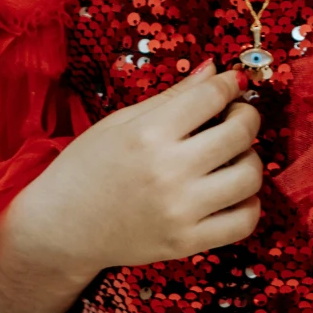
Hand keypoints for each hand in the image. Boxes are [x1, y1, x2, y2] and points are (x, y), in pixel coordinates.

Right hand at [0, 66, 263, 312]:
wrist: (61, 229)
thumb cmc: (85, 167)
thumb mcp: (120, 122)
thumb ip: (172, 96)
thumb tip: (214, 69)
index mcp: (149, 135)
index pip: (211, 97)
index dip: (229, 84)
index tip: (231, 84)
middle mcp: (169, 172)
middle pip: (240, 134)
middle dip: (247, 116)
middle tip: (237, 115)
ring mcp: (181, 212)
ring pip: (250, 177)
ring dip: (251, 158)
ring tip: (233, 155)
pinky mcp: (186, 243)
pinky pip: (244, 222)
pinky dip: (249, 203)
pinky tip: (233, 192)